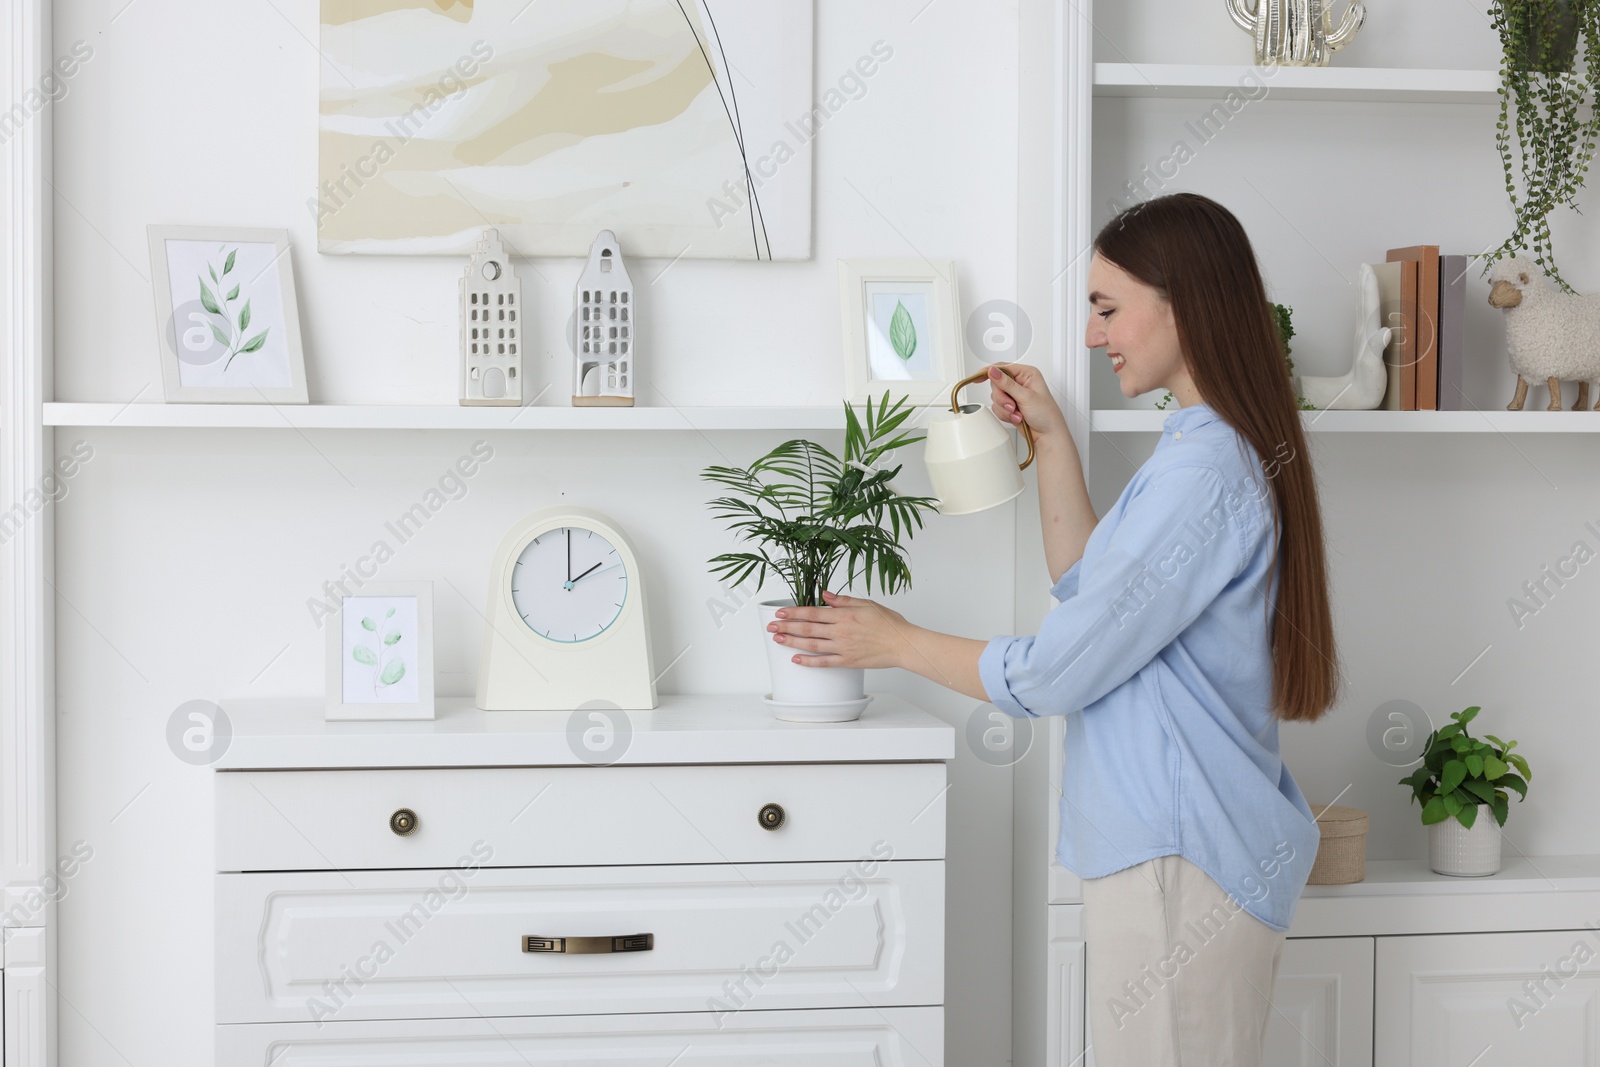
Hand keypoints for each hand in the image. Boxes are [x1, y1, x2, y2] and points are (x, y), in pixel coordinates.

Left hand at [766, 591, 911, 669]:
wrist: (903, 644)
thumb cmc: (889, 624)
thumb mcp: (867, 604)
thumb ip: (843, 600)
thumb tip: (825, 594)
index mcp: (844, 615)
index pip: (812, 612)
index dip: (793, 612)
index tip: (779, 612)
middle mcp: (840, 631)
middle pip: (807, 628)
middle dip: (786, 627)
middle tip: (770, 626)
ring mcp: (842, 648)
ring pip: (811, 645)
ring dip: (792, 642)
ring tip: (777, 640)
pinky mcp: (847, 661)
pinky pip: (823, 662)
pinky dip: (808, 662)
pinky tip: (796, 660)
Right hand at [987, 362, 1068, 442]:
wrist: (1047, 435)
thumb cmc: (1046, 415)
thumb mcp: (1026, 397)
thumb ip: (1007, 384)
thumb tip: (993, 371)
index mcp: (1027, 374)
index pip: (1002, 368)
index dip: (989, 372)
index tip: (977, 378)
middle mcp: (1020, 382)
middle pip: (996, 384)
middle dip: (1002, 398)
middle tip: (1012, 405)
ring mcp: (1014, 394)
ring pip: (996, 397)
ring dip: (1004, 408)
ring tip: (1017, 413)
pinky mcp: (1010, 405)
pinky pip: (997, 407)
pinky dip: (1004, 414)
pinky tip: (1016, 417)